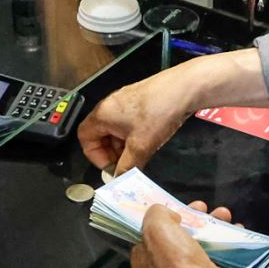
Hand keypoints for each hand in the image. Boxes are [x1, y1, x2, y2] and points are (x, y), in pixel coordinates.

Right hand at [78, 67, 197, 175]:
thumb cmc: (158, 113)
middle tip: (126, 164)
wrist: (184, 88)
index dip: (95, 156)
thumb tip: (120, 179)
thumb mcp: (141, 147)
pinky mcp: (138, 99)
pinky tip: (148, 140)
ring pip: (115, 129)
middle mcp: (109, 105)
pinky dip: (133, 134)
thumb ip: (127, 167)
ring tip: (140, 153)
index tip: (111, 167)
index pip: (84, 138)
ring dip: (123, 144)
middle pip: (100, 134)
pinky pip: (128, 121)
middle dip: (111, 152)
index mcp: (102, 114)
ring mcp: (124, 100)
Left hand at [129, 201, 239, 267]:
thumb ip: (156, 213)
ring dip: (211, 223)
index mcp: (143, 260)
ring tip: (223, 214)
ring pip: (197, 240)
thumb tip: (168, 215)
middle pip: (175, 234)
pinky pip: (215, 252)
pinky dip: (224, 238)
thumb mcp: (156, 226)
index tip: (173, 206)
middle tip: (202, 206)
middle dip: (191, 216)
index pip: (147, 234)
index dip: (159, 218)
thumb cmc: (175, 259)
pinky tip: (233, 228)